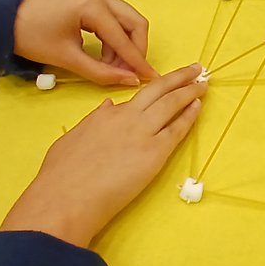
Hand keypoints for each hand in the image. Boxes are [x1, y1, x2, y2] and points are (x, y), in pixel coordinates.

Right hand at [0, 64, 206, 247]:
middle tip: (196, 69)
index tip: (166, 83)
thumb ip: (94, 121)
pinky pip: (177, 130)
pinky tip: (198, 107)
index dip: (155, 88)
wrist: (67, 196)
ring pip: (172, 104)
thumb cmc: (61, 174)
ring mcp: (142, 133)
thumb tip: (109, 107)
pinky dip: (189, 116)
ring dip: (190, 92)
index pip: (137, 97)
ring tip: (203, 83)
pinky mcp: (154, 153)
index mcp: (106, 113)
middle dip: (180, 77)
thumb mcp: (73, 138)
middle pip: (159, 90)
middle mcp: (127, 117)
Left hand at [14, 0, 156, 86]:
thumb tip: (131, 81)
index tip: (151, 78)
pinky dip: (116, 38)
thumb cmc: (33, 38)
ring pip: (128, 20)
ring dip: (125, 45)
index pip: (123, 37)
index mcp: (91, 5)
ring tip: (112, 67)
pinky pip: (116, 17)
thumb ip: (102, 72)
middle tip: (129, 73)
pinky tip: (107, 55)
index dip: (137, 61)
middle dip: (136, 50)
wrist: (7, 20)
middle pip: (135, 22)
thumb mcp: (68, 59)